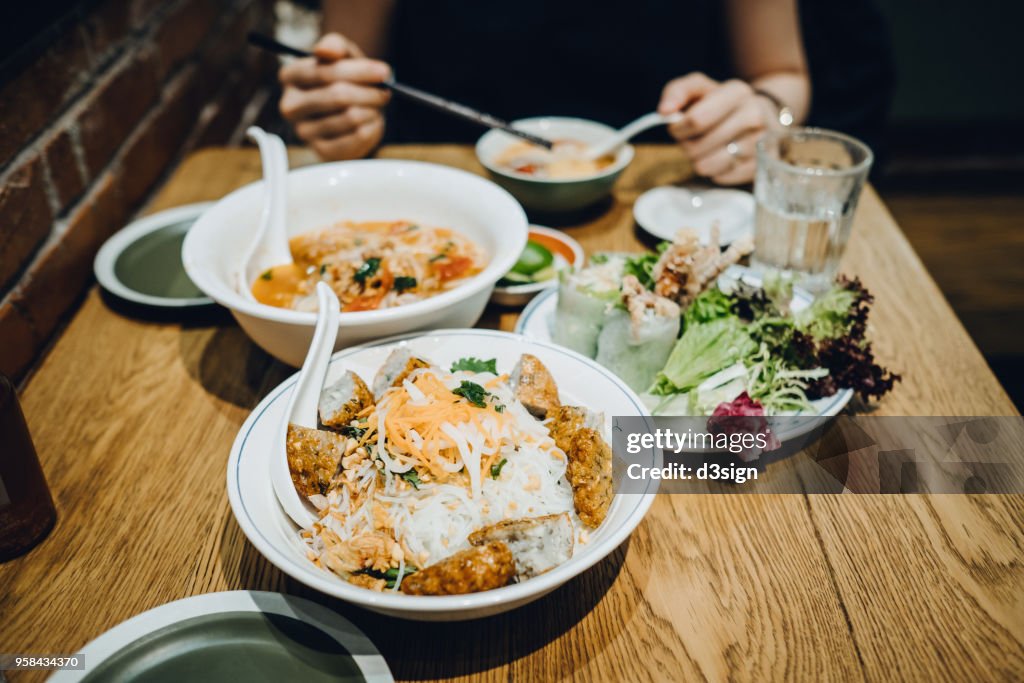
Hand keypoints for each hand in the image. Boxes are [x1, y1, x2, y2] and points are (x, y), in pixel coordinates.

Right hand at [278, 33, 391, 159]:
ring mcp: (303, 131)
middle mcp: (290, 105)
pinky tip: (371, 122)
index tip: (384, 72)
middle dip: (369, 92)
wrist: (348, 115)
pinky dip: (372, 128)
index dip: (359, 71)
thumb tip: (324, 50)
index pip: (324, 71)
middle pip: (338, 96)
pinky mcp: (321, 151)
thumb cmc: (344, 80)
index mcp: (290, 76)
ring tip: (375, 106)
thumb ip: (335, 45)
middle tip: (385, 92)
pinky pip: (356, 138)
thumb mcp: (342, 56)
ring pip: (350, 118)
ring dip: (372, 110)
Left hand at [658, 73, 772, 184]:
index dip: (679, 128)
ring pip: (705, 166)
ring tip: (707, 147)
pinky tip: (722, 156)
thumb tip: (664, 111)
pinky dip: (714, 170)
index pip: (696, 119)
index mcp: (737, 93)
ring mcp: (759, 144)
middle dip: (687, 145)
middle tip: (695, 137)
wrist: (765, 117)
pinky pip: (719, 178)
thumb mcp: (700, 89)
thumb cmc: (722, 104)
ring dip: (699, 159)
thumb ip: (677, 91)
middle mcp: (754, 116)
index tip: (677, 127)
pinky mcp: (757, 167)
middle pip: (697, 147)